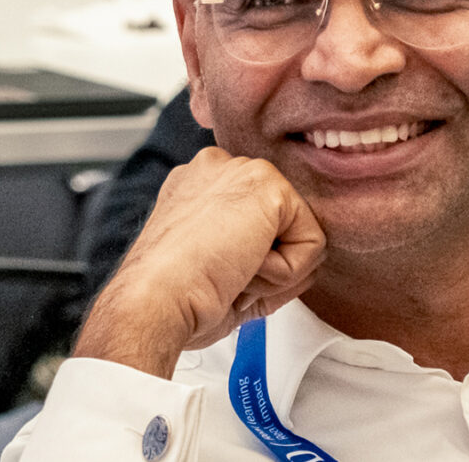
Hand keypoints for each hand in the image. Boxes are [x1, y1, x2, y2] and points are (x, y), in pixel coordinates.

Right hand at [75, 147, 325, 376]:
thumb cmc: (171, 295)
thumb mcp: (212, 266)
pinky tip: (244, 269)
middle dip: (268, 264)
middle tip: (225, 278)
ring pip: (300, 235)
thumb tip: (306, 266)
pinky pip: (313, 245)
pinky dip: (286, 273)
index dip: (251, 261)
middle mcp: (221, 169)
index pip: (256, 220)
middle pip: (282, 225)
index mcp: (198, 185)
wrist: (155, 299)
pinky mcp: (270, 188)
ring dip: (276, 272)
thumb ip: (256, 253)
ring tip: (231, 273)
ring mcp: (245, 172)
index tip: (218, 276)